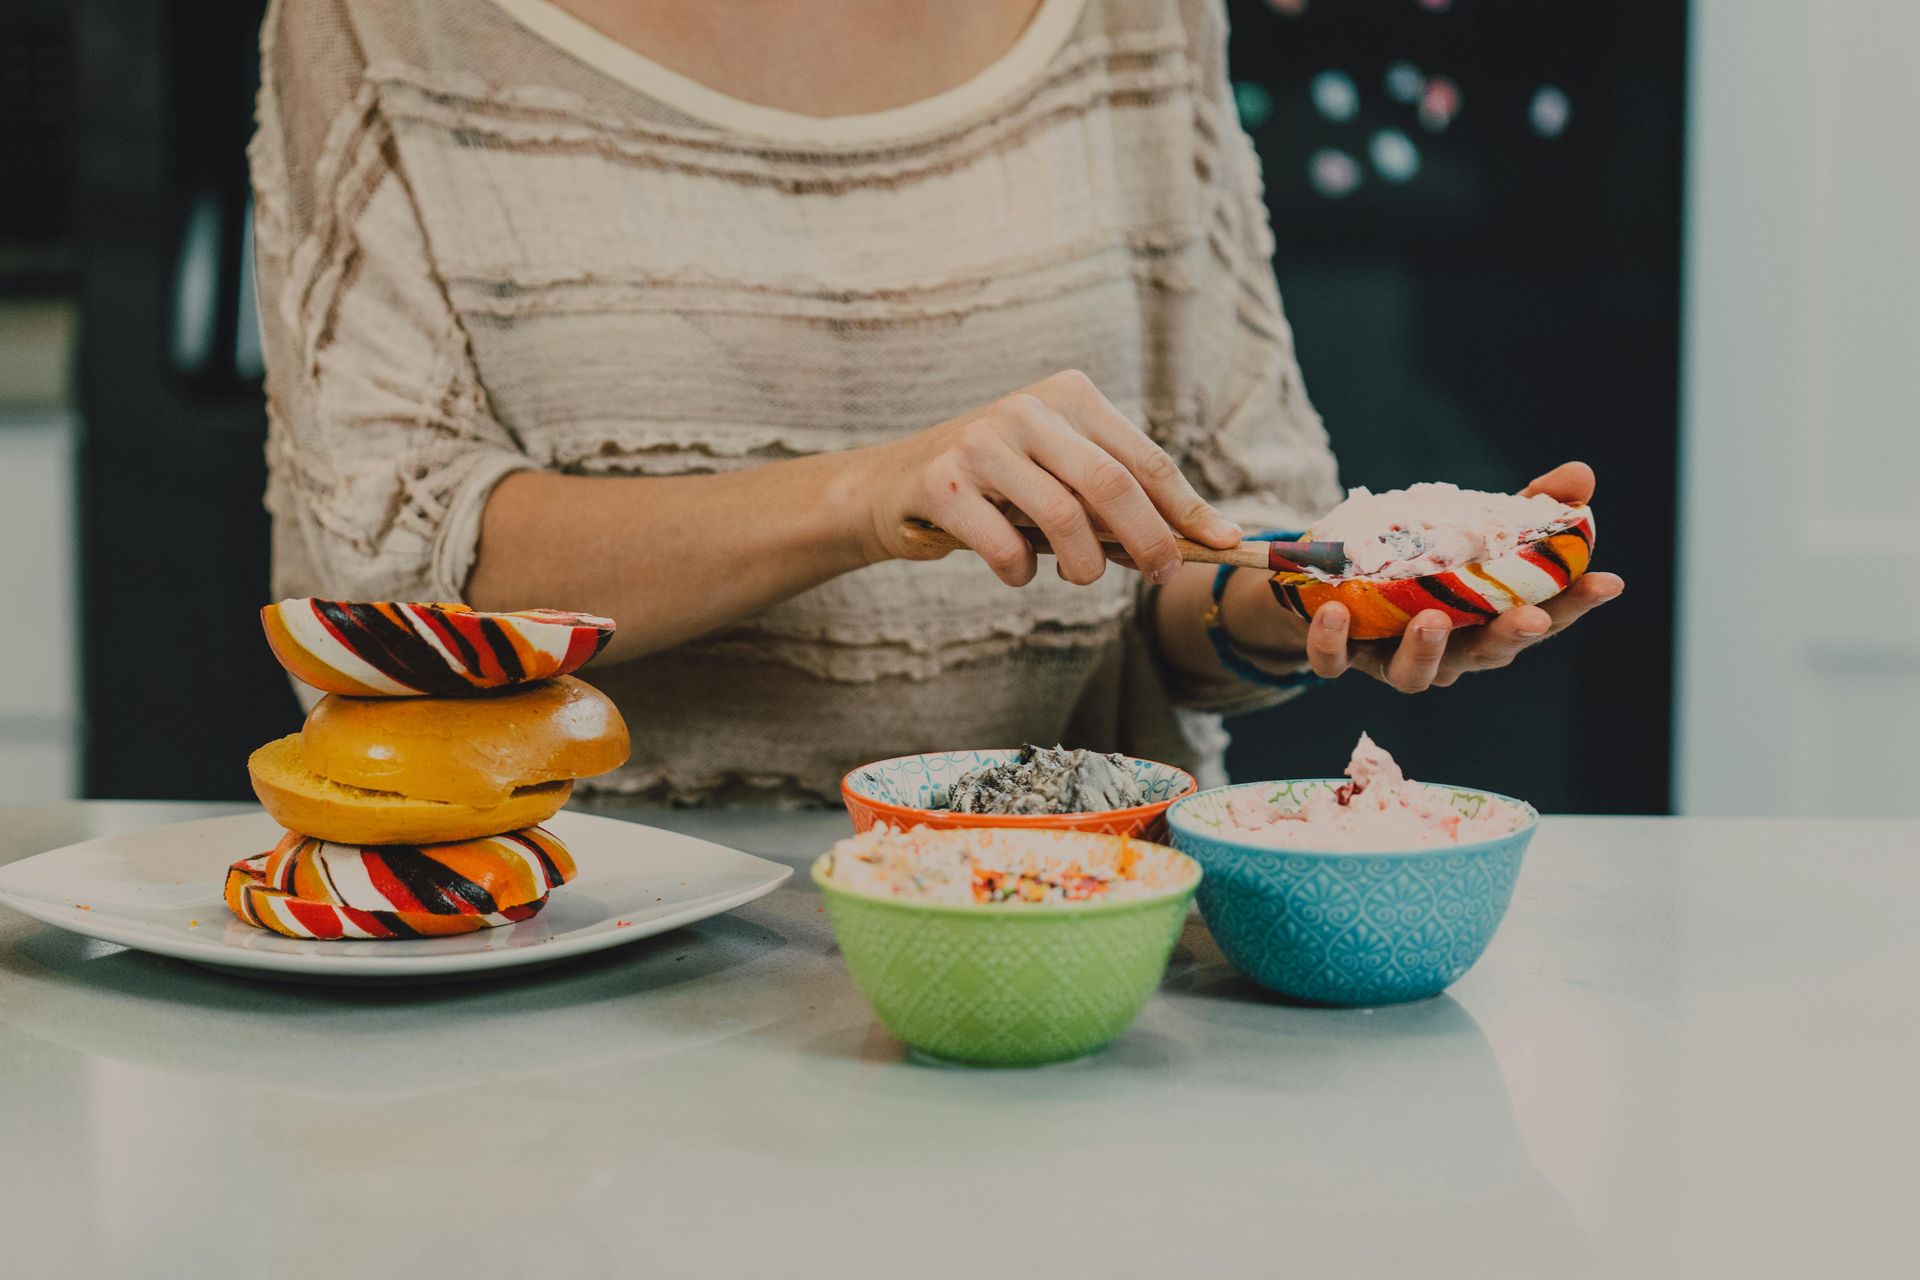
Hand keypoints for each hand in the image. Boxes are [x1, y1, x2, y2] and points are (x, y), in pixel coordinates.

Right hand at [855, 370, 1241, 586]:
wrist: (892, 485)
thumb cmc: (996, 489)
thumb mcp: (1059, 477)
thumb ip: (1114, 501)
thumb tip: (1194, 542)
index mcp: (1068, 396)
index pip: (1144, 458)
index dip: (1188, 507)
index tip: (1223, 544)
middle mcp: (1026, 408)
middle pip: (1112, 483)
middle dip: (1149, 539)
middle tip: (1161, 575)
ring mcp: (982, 441)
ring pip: (1062, 516)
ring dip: (1084, 565)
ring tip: (1079, 578)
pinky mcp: (942, 482)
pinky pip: (1004, 543)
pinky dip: (1020, 572)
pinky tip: (1016, 572)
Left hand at [1302, 461, 1625, 691]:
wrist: (1329, 578)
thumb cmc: (1420, 560)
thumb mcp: (1475, 525)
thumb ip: (1530, 505)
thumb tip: (1581, 475)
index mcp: (1487, 621)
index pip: (1542, 619)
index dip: (1575, 604)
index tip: (1608, 581)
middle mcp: (1446, 649)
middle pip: (1484, 655)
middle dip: (1509, 638)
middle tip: (1530, 619)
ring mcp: (1390, 656)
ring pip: (1412, 674)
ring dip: (1424, 651)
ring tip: (1432, 618)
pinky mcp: (1338, 652)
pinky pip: (1334, 659)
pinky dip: (1333, 641)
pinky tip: (1337, 609)